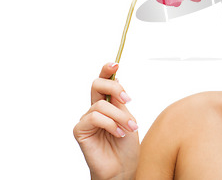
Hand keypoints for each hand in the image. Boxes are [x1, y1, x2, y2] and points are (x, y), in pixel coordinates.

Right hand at [73, 63, 139, 179]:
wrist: (122, 169)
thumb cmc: (126, 147)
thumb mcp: (128, 118)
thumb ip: (120, 102)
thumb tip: (117, 80)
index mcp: (107, 104)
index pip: (104, 83)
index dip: (107, 71)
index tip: (115, 63)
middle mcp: (95, 109)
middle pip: (97, 85)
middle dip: (114, 87)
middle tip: (127, 99)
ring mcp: (86, 119)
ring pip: (101, 104)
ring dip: (119, 116)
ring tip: (129, 128)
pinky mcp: (80, 130)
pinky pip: (95, 117)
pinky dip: (110, 124)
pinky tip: (118, 134)